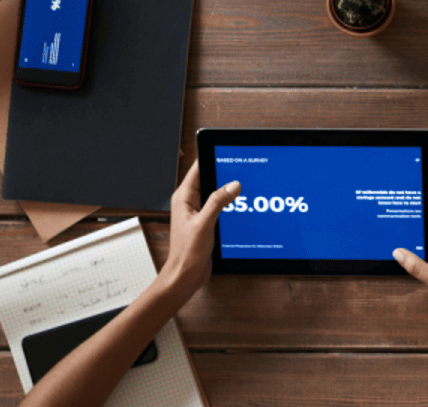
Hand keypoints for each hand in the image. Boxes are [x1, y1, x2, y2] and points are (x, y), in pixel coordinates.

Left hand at [160, 161, 240, 295]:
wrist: (185, 275)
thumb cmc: (187, 253)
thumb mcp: (204, 224)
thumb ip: (218, 202)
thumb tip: (233, 184)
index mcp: (184, 197)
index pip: (198, 168)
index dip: (212, 157)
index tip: (227, 151)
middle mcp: (190, 202)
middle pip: (209, 177)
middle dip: (225, 173)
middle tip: (241, 168)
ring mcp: (198, 211)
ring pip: (216, 192)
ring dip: (228, 189)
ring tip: (244, 185)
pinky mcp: (206, 220)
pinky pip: (219, 204)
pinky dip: (230, 202)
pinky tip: (240, 204)